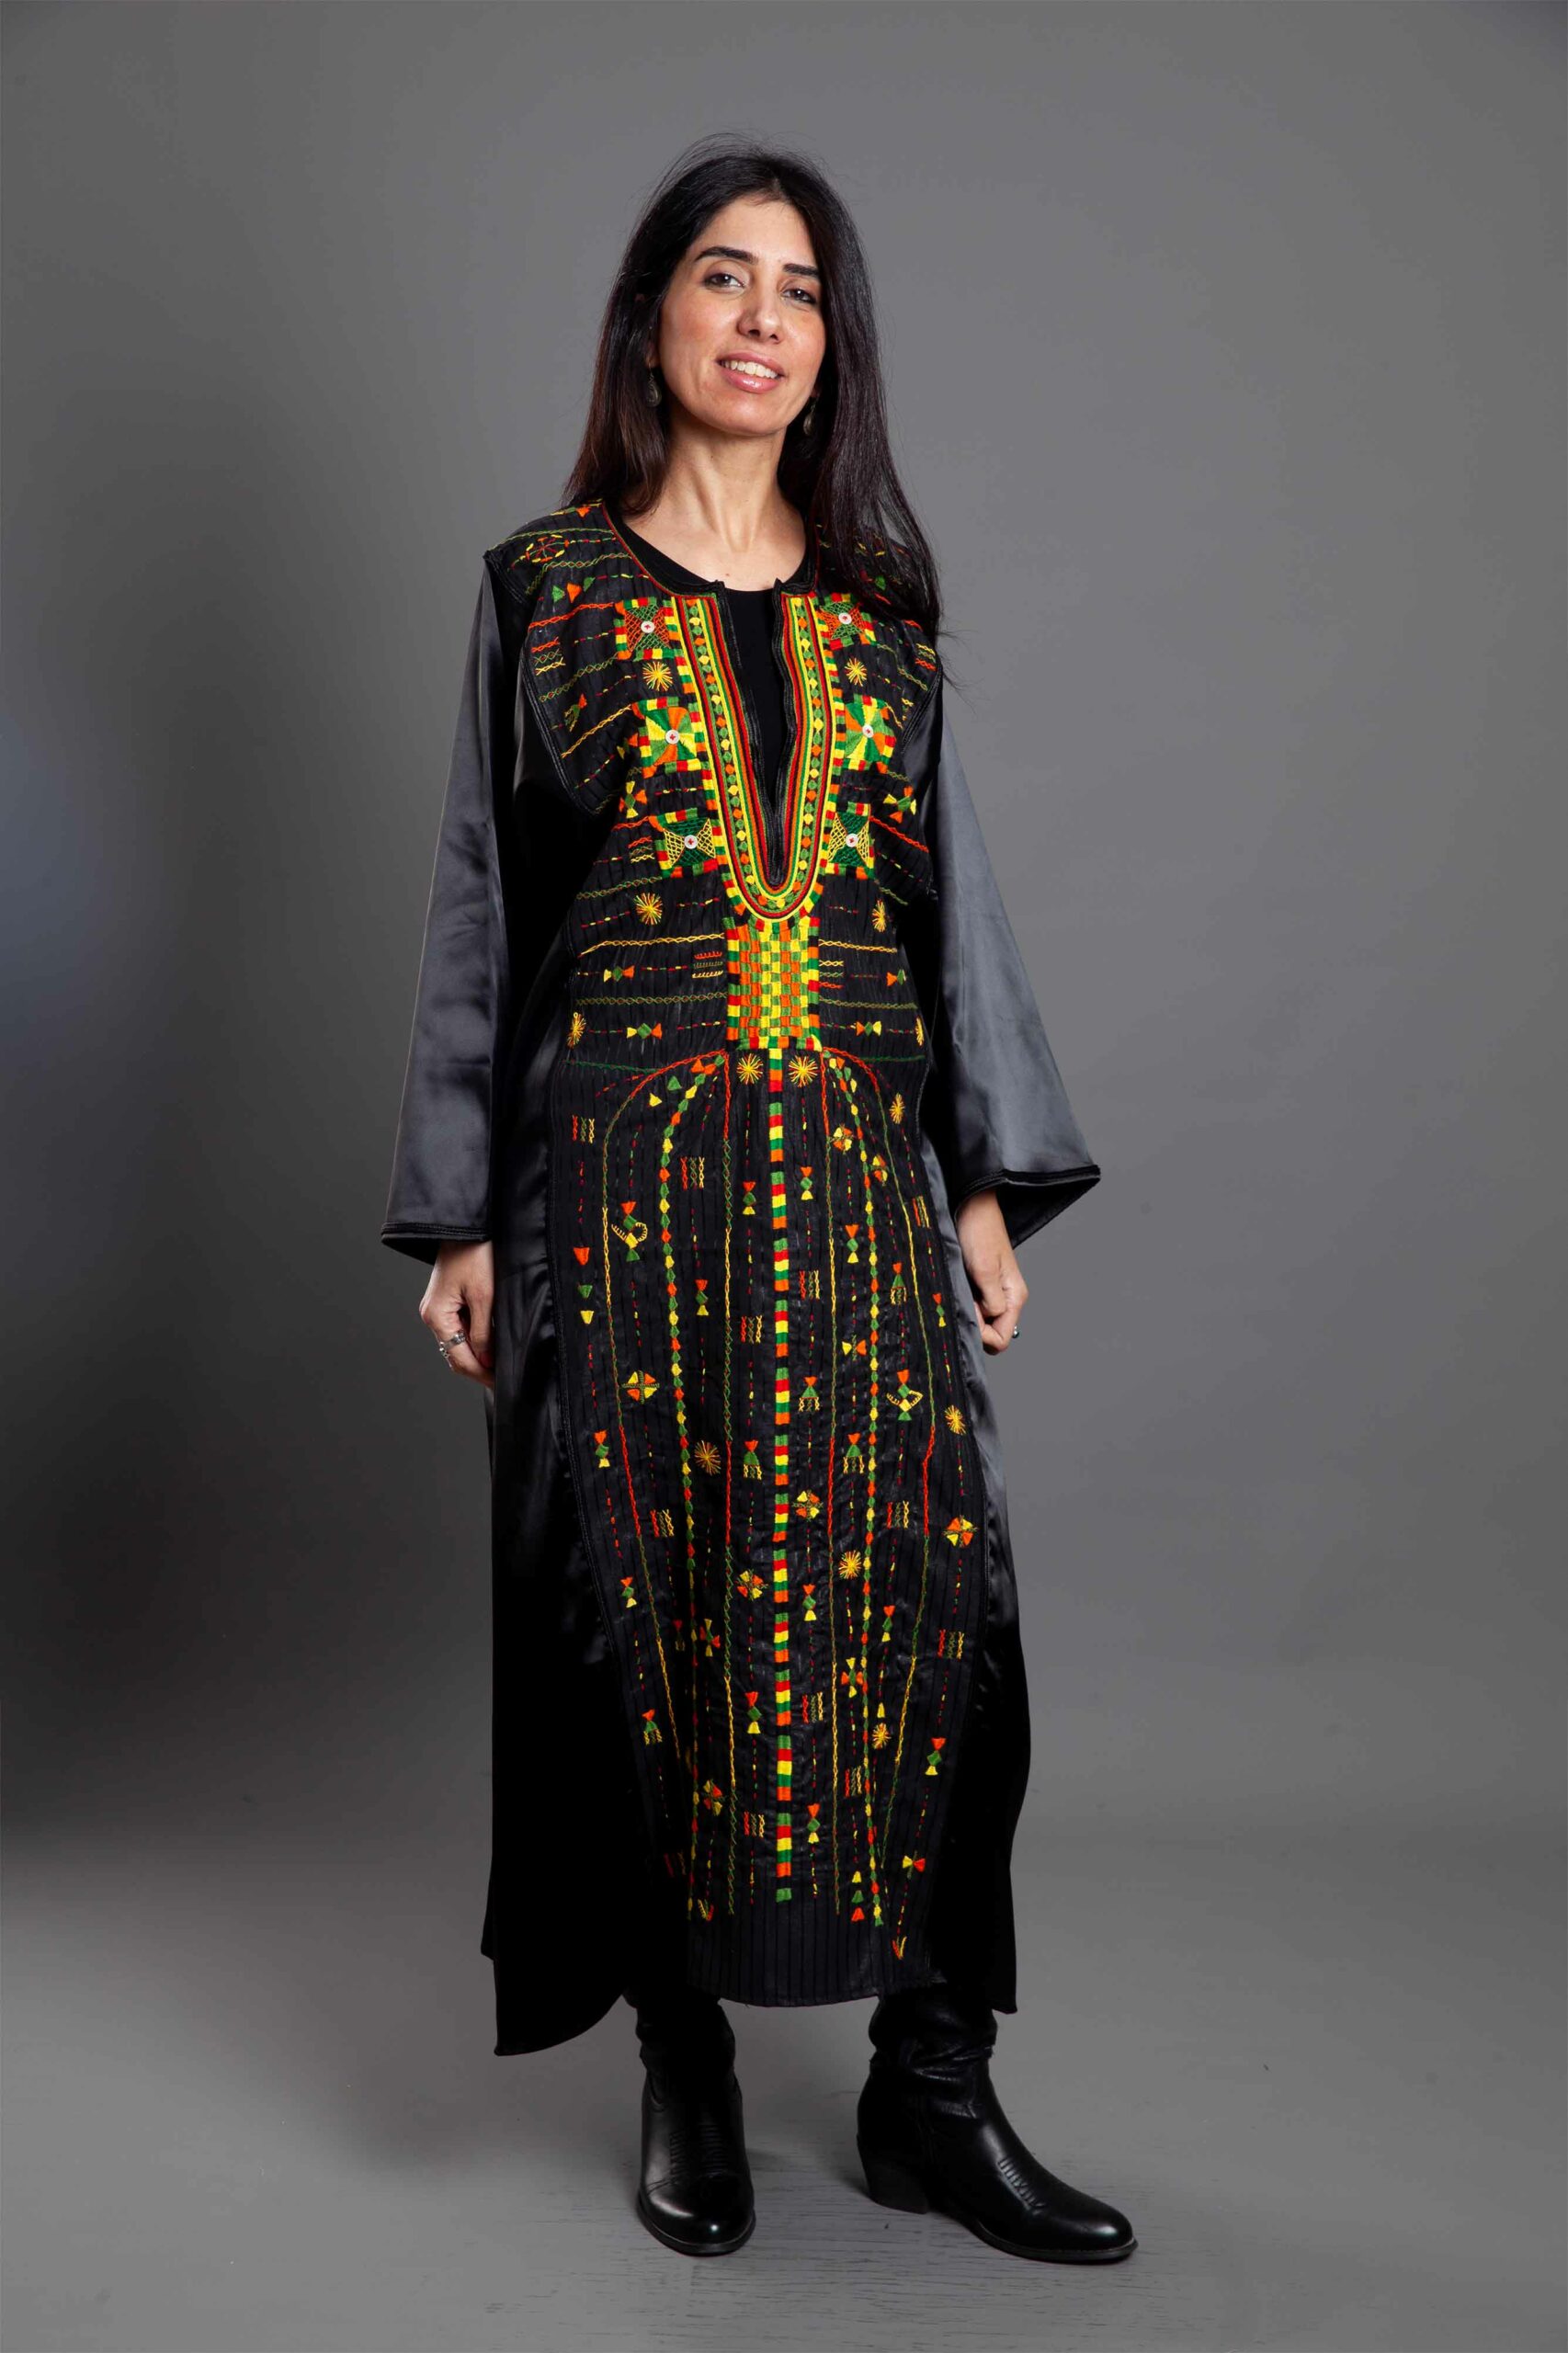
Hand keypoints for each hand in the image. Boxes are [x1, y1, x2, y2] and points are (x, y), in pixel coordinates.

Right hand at [419, 1240, 494, 1388]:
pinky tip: (491, 1342)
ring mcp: (437, 1309)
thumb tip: (486, 1360)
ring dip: (477, 1354)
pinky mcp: (446, 1302)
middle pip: (455, 1353)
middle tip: (503, 1376)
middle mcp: (432, 1315)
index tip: (501, 1381)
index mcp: (437, 1316)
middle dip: (479, 1367)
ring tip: (500, 1361)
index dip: (481, 1373)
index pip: (459, 1358)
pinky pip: (459, 1328)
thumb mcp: (484, 1296)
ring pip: (457, 1343)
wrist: (465, 1226)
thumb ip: (483, 1332)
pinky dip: (474, 1338)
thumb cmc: (474, 1254)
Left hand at [955, 1190, 1026, 1354]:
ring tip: (960, 1290)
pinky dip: (965, 1304)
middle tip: (962, 1301)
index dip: (982, 1335)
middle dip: (975, 1326)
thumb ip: (991, 1302)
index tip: (969, 1314)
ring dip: (968, 1314)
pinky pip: (975, 1307)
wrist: (971, 1206)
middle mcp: (1007, 1298)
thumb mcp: (984, 1270)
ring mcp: (995, 1292)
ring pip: (982, 1321)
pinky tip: (958, 1288)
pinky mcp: (982, 1285)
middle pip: (993, 1333)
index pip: (1002, 1338)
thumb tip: (990, 1325)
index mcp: (1015, 1297)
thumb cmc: (978, 1232)